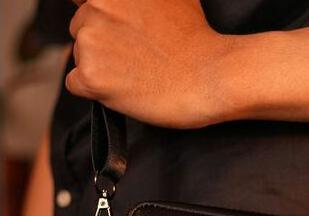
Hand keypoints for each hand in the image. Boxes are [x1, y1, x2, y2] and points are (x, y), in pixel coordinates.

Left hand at [66, 0, 237, 127]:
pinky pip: (76, 84)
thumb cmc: (197, 41)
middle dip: (102, 44)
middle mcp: (96, 6)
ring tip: (137, 74)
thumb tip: (133, 5)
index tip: (117, 33)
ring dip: (101, 67)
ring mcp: (91, 41)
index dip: (98, 16)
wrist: (209, 78)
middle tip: (137, 58)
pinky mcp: (92, 75)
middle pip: (80, 28)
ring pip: (80, 57)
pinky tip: (125, 90)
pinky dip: (96, 91)